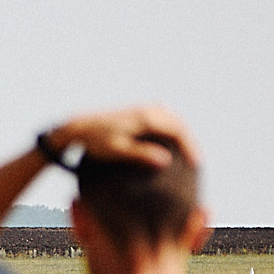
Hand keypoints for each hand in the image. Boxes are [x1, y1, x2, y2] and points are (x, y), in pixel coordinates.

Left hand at [45, 105, 200, 170]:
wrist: (78, 127)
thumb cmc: (95, 142)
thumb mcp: (118, 151)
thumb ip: (142, 155)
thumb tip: (166, 161)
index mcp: (146, 118)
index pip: (178, 130)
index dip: (190, 147)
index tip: (195, 165)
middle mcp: (148, 110)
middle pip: (179, 123)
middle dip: (190, 142)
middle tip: (196, 162)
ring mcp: (143, 109)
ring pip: (172, 120)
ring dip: (181, 135)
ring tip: (186, 155)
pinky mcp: (138, 112)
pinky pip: (162, 120)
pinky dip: (170, 131)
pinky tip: (169, 148)